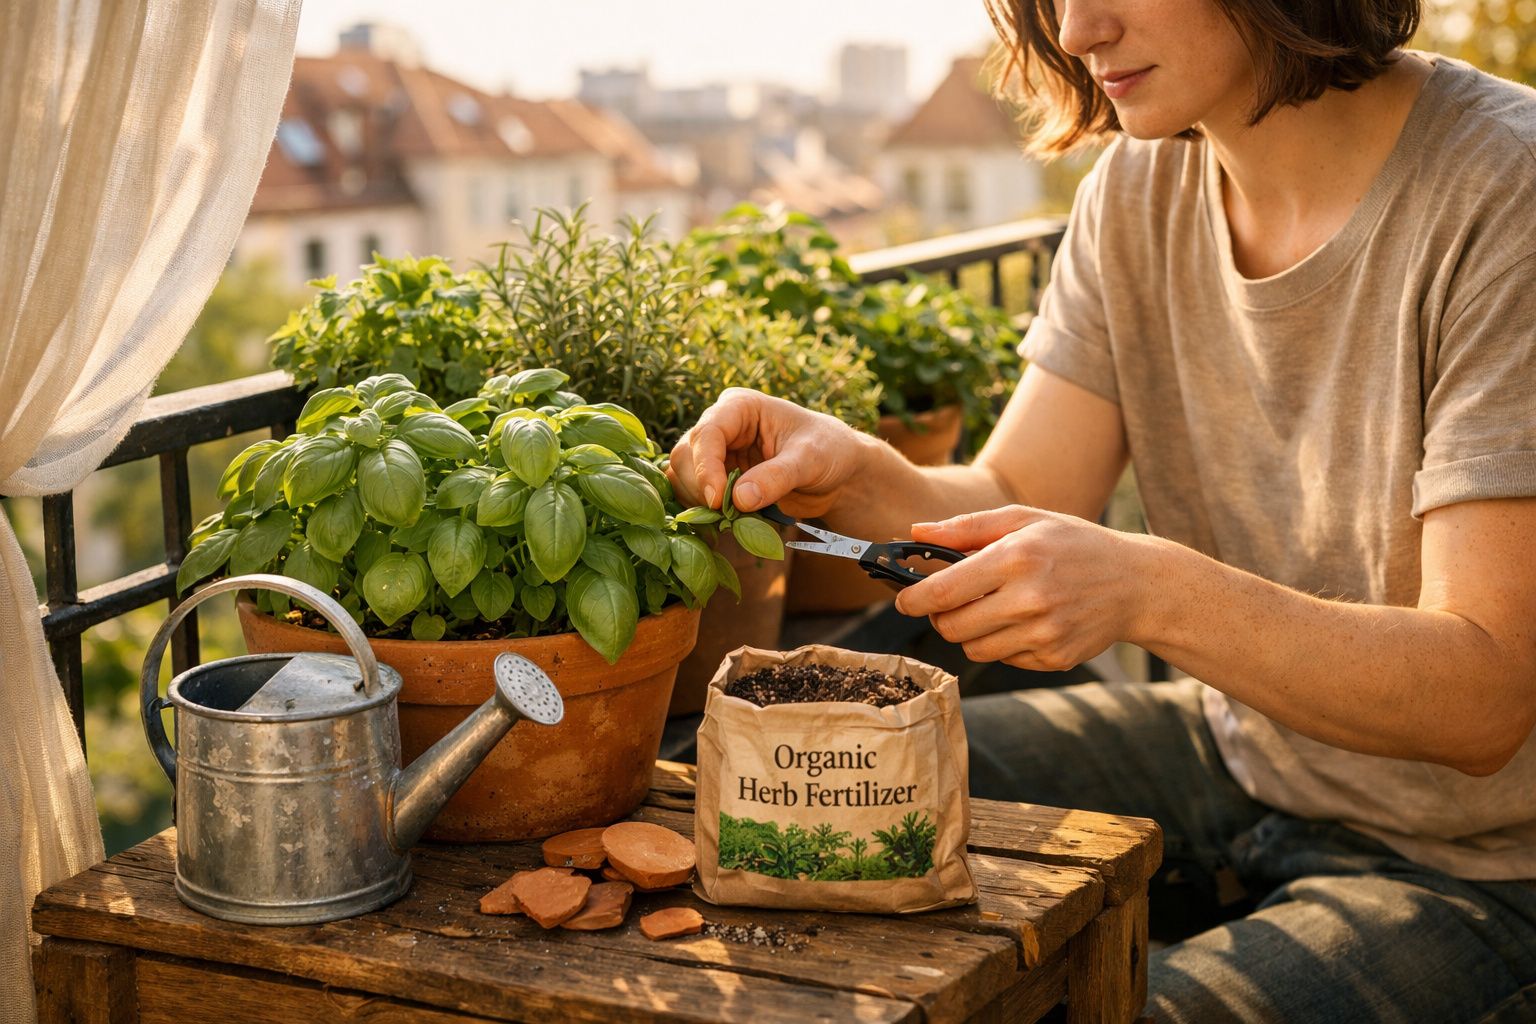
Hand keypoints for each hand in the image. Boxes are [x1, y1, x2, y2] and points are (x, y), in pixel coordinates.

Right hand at [668, 388, 868, 517]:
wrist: (837, 472)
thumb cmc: (829, 451)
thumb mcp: (810, 460)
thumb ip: (777, 477)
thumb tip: (739, 498)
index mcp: (740, 407)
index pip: (707, 433)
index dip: (705, 467)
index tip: (717, 500)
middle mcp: (721, 425)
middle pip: (685, 455)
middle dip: (701, 488)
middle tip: (727, 514)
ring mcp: (715, 453)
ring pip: (681, 477)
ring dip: (699, 502)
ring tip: (733, 517)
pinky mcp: (716, 478)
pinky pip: (692, 495)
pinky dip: (703, 512)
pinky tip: (728, 520)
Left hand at [894, 505, 1151, 671]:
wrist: (1135, 583)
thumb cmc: (1073, 544)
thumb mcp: (1024, 520)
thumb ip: (966, 527)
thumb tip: (915, 533)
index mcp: (1017, 558)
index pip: (944, 591)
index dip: (913, 599)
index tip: (903, 599)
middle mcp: (1030, 599)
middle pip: (952, 627)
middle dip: (941, 617)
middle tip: (950, 603)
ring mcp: (1044, 633)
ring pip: (974, 649)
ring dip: (971, 632)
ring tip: (994, 607)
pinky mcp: (1054, 658)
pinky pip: (1004, 659)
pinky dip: (1003, 643)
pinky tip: (1025, 621)